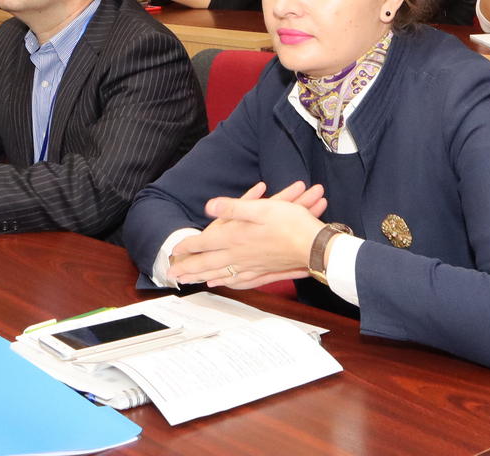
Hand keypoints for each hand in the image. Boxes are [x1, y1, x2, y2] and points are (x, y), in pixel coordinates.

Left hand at [167, 181, 328, 289]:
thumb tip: (209, 206)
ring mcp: (252, 266)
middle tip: (174, 275)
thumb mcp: (260, 208)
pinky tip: (226, 283)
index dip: (188, 247)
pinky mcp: (264, 272)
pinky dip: (229, 282)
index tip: (174, 252)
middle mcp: (240, 256)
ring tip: (193, 281)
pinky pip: (241, 281)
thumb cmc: (291, 224)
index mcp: (236, 238)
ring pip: (222, 274)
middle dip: (189, 269)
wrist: (315, 248)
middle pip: (208, 264)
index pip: (204, 244)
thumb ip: (232, 208)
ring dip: (204, 277)